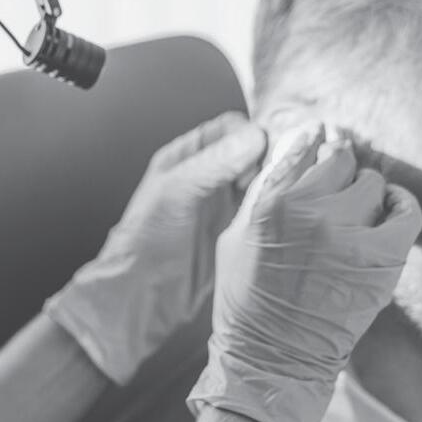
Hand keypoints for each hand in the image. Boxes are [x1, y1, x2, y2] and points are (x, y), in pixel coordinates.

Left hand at [45, 111, 265, 383]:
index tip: (262, 155)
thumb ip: (213, 163)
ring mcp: (222, 201)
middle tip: (275, 176)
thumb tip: (253, 137)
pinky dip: (274, 206)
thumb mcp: (176, 193)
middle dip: (269, 157)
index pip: (230, 127)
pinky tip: (278, 213)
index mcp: (187, 155)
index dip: (251, 136)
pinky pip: (262, 207)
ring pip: (260, 178)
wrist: (143, 294)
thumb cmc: (146, 240)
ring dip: (274, 181)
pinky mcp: (235, 228)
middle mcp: (207, 174)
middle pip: (251, 150)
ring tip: (278, 194)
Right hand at [188, 125, 421, 421]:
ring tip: (360, 206)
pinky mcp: (379, 259)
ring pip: (372, 182)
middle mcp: (307, 209)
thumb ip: (261, 191)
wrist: (272, 356)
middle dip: (338, 169)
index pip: (300, 148)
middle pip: (340, 159)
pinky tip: (393, 207)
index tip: (322, 139)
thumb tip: (291, 153)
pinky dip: (402, 205)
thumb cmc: (246, 298)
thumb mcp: (234, 235)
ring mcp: (345, 233)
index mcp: (268, 201)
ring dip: (366, 190)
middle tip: (338, 185)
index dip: (314, 141)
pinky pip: (405, 211)